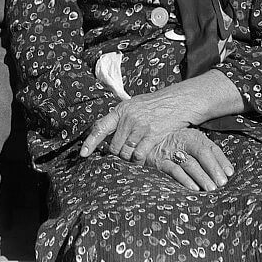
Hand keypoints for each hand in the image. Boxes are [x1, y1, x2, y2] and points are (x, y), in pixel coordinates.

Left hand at [79, 85, 201, 161]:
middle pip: (114, 146)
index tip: (83, 154)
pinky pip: (139, 154)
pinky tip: (142, 158)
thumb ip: (122, 117)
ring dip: (129, 158)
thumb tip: (107, 132)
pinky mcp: (153, 134)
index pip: (100, 127)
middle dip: (118, 154)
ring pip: (125, 152)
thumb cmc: (157, 104)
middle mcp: (128, 117)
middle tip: (125, 153)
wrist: (179, 100)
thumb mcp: (135, 105)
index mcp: (121, 110)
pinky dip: (139, 160)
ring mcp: (140, 126)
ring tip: (135, 154)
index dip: (90, 142)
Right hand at [144, 128, 233, 191]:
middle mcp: (181, 140)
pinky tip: (193, 188)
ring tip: (211, 189)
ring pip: (189, 163)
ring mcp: (169, 150)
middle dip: (213, 169)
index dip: (221, 160)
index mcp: (191, 135)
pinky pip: (173, 170)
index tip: (230, 174)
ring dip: (201, 176)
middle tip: (221, 184)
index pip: (210, 147)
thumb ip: (208, 153)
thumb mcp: (190, 144)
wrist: (143, 142)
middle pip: (201, 152)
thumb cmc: (173, 146)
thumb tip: (229, 171)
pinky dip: (184, 179)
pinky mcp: (158, 161)